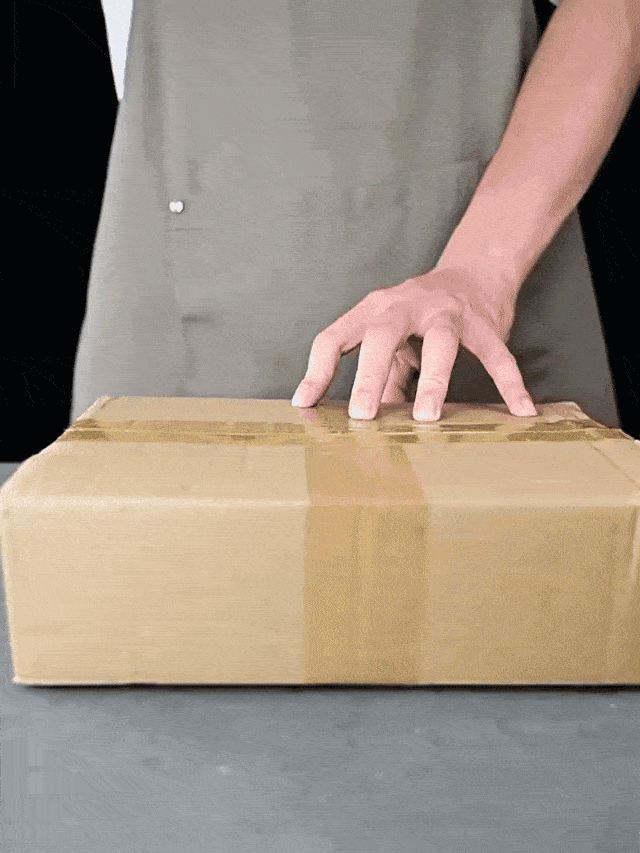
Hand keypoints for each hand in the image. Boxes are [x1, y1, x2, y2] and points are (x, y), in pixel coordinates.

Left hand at [291, 266, 537, 420]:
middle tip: (361, 415)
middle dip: (369, 375)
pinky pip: (496, 356)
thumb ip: (378, 380)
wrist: (475, 271)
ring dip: (433, 380)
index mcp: (373, 311)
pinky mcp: (483, 324)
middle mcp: (405, 305)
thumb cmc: (420, 318)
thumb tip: (361, 426)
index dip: (317, 370)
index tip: (304, 404)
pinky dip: (510, 384)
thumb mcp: (393, 342)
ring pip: (440, 342)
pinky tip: (520, 411)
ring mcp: (446, 312)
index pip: (334, 336)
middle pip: (381, 334)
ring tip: (426, 417)